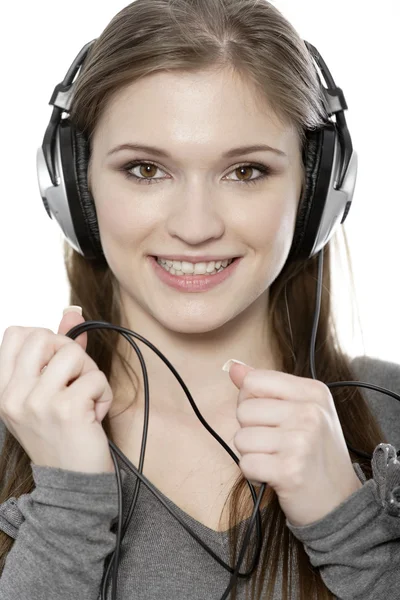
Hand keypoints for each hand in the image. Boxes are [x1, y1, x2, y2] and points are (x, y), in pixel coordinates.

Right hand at [0, 308, 114, 473]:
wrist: (71, 483)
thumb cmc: (62, 434)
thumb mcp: (48, 393)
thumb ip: (58, 351)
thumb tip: (72, 311)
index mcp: (3, 389)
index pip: (15, 333)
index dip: (44, 338)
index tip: (55, 363)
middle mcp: (13, 395)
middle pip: (44, 336)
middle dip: (70, 352)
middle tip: (74, 380)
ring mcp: (37, 402)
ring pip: (75, 353)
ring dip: (90, 374)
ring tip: (86, 399)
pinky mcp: (67, 410)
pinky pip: (96, 378)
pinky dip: (104, 394)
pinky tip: (94, 415)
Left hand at [227, 361, 361, 526]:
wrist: (339, 500)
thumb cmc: (314, 452)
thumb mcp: (300, 409)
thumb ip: (265, 386)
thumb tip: (233, 367)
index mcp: (313, 391)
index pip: (254, 380)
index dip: (251, 400)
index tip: (271, 417)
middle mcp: (310, 413)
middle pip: (244, 410)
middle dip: (251, 430)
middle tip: (277, 444)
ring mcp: (301, 441)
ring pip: (241, 438)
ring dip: (252, 454)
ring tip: (276, 459)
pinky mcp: (289, 470)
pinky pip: (245, 464)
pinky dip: (254, 474)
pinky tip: (274, 476)